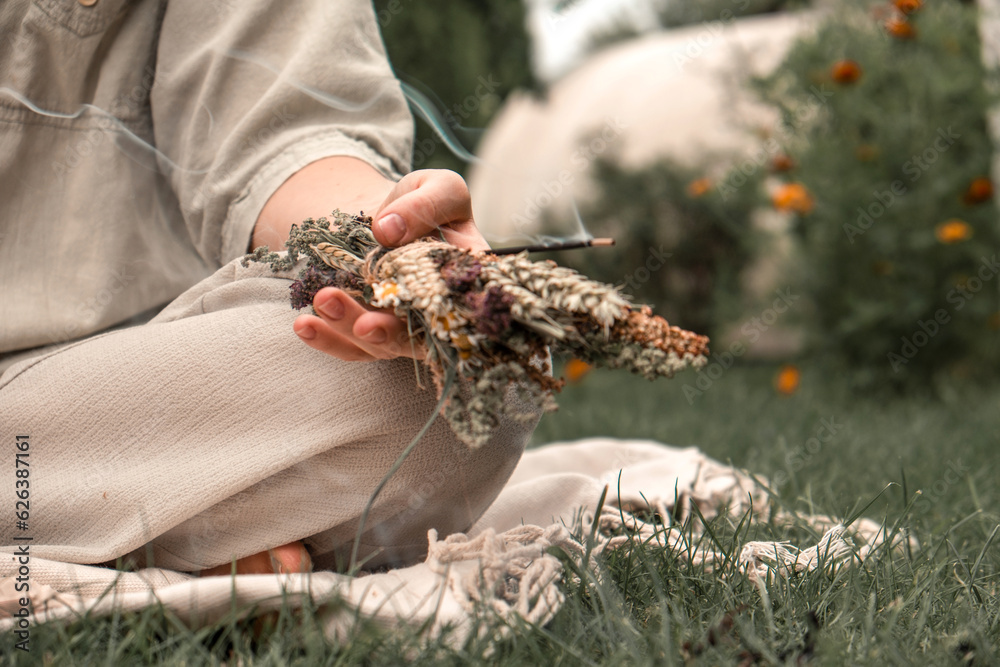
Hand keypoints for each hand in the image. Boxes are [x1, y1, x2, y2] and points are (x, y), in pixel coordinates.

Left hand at [293, 169, 486, 360]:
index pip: (461, 312)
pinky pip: (349, 347)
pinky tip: (303, 326)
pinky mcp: (367, 329)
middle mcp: (434, 314)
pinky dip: (326, 340)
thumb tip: (389, 229)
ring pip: (378, 345)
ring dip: (348, 331)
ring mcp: (400, 326)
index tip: (412, 307)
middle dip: (387, 334)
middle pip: (416, 338)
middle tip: (364, 325)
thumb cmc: (424, 203)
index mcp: (462, 284)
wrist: (387, 217)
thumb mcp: (437, 186)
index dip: (442, 321)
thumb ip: (428, 202)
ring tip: (322, 302)